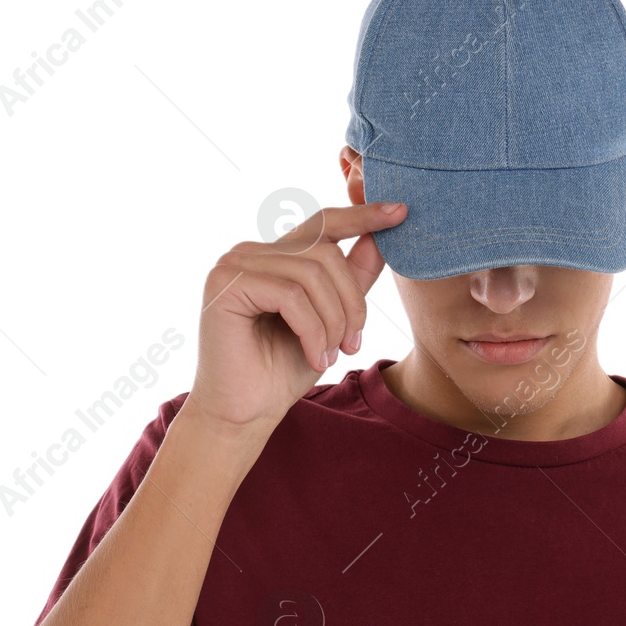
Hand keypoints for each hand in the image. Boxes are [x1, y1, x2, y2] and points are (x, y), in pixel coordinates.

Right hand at [182, 201, 404, 431]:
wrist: (245, 413)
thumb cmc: (283, 370)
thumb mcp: (333, 320)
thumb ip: (353, 278)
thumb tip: (381, 238)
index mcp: (276, 255)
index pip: (324, 224)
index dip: (363, 216)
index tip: (401, 212)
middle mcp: (251, 251)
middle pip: (326, 253)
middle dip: (351, 303)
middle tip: (353, 344)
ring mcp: (234, 264)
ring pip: (312, 274)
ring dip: (333, 322)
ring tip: (331, 354)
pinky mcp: (224, 284)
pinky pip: (291, 296)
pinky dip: (312, 331)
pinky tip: (313, 357)